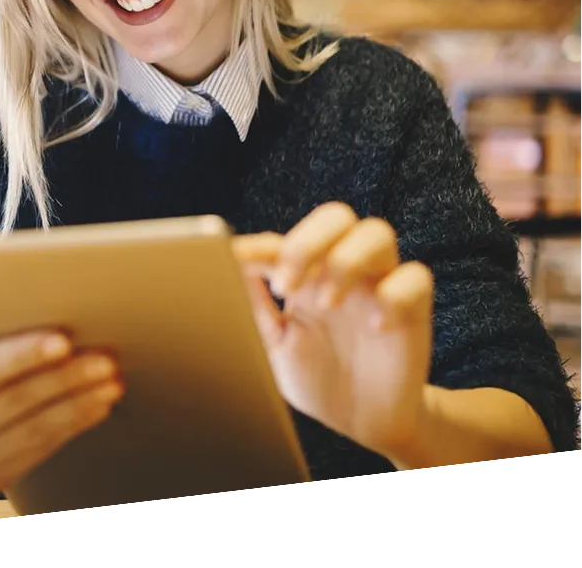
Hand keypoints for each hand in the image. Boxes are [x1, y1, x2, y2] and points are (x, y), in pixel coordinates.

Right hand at [0, 294, 122, 500]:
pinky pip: (46, 447)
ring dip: (80, 400)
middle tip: (103, 354)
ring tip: (111, 375)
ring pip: (38, 427)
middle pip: (17, 401)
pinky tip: (100, 401)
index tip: (61, 338)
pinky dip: (77, 422)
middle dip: (64, 376)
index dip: (20, 355)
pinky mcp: (1, 479)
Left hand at [233, 202, 433, 460]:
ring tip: (327, 304)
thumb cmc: (316, 378)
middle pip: (335, 217)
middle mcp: (343, 270)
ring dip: (347, 261)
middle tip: (286, 285)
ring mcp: (379, 285)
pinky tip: (376, 327)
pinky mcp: (413, 310)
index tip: (236, 259)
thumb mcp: (275, 346)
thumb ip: (254, 308)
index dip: (260, 246)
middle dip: (307, 242)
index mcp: (306, 274)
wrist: (363, 424)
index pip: (284, 241)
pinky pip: (416, 278)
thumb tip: (225, 269)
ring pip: (377, 233)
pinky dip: (394, 296)